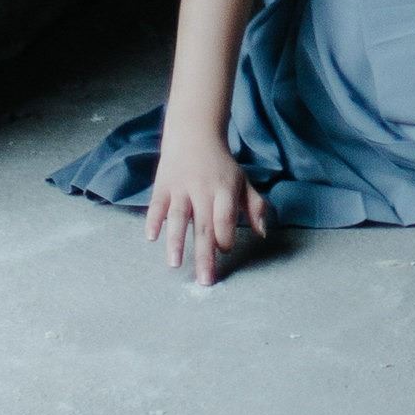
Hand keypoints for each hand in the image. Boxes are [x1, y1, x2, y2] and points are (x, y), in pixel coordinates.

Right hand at [145, 124, 269, 283]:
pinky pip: (156, 205)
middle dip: (204, 254)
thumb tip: (263, 233)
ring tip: (174, 264)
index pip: (225, 217)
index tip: (224, 251)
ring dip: (175, 241)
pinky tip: (151, 237)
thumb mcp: (242, 181)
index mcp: (224, 189)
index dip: (225, 236)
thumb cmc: (221, 165)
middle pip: (203, 225)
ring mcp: (180, 188)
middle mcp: (202, 189)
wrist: (194, 133)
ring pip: (178, 217)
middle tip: (204, 281)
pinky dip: (153, 220)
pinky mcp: (162, 185)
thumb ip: (254, 206)